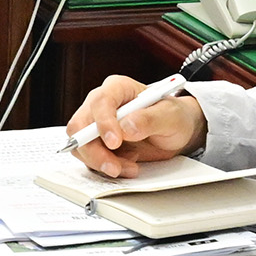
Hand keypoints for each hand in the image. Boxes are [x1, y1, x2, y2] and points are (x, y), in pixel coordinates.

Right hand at [67, 74, 206, 177]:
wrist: (175, 132)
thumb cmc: (173, 117)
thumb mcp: (170, 116)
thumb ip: (149, 119)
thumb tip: (126, 127)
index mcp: (118, 88)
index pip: (100, 102)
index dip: (103, 122)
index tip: (114, 142)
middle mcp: (101, 105)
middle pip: (80, 126)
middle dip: (94, 150)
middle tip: (114, 167)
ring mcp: (96, 125)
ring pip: (81, 145)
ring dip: (101, 162)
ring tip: (130, 166)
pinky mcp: (96, 143)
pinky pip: (89, 158)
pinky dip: (104, 167)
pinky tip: (127, 165)